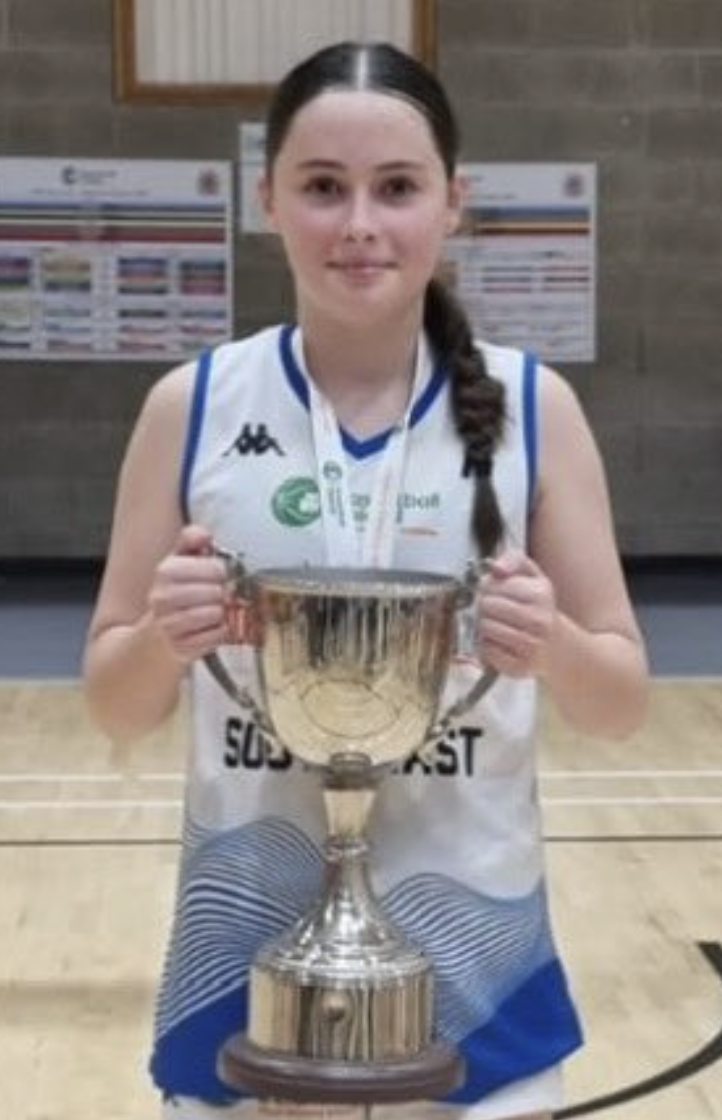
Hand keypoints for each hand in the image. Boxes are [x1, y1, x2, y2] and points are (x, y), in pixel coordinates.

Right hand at [147, 524, 230, 661]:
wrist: (157, 635)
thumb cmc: (175, 595)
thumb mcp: (179, 562)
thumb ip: (191, 541)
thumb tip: (204, 533)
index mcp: (166, 571)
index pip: (216, 568)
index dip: (223, 573)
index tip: (218, 576)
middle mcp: (163, 597)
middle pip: (217, 592)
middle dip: (223, 594)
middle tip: (217, 596)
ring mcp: (170, 624)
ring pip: (217, 613)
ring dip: (222, 613)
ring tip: (213, 611)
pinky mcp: (181, 647)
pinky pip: (217, 635)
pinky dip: (220, 632)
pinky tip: (210, 628)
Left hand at [478, 550, 557, 678]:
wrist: (555, 645)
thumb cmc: (537, 607)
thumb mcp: (533, 577)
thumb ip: (514, 560)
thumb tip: (496, 568)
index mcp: (540, 595)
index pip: (494, 586)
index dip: (486, 587)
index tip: (489, 590)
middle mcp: (538, 621)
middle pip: (486, 607)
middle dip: (482, 606)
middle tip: (489, 608)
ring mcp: (529, 646)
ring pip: (485, 628)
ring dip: (482, 625)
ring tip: (494, 623)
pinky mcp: (519, 667)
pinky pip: (486, 651)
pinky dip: (486, 645)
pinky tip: (497, 640)